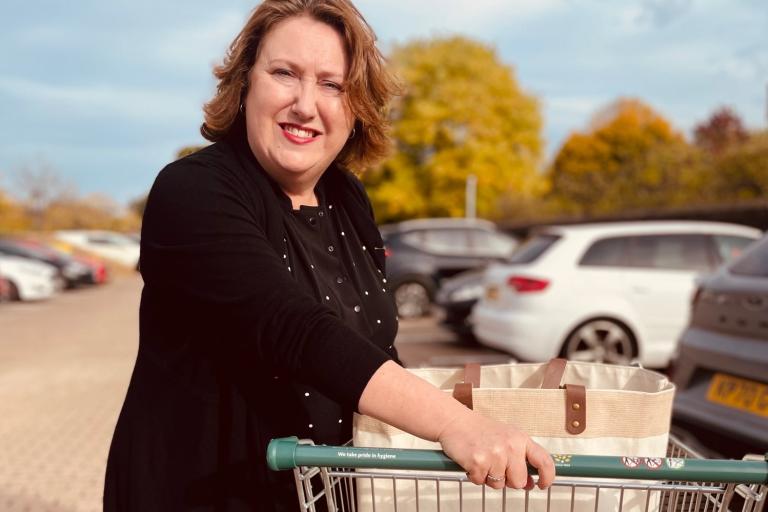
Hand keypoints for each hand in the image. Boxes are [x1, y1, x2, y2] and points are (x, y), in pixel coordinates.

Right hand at [436, 408, 554, 489]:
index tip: (542, 485)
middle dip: (507, 480)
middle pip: (519, 481)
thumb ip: (521, 458)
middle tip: (495, 466)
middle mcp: (510, 446)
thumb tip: (530, 483)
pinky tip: (471, 462)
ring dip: (489, 478)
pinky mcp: (478, 462)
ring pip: (499, 485)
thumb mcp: (507, 437)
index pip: (544, 461)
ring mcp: (494, 454)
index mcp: (520, 439)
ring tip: (482, 460)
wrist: (455, 421)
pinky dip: (474, 476)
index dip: (547, 477)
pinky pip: (480, 482)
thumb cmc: (480, 430)